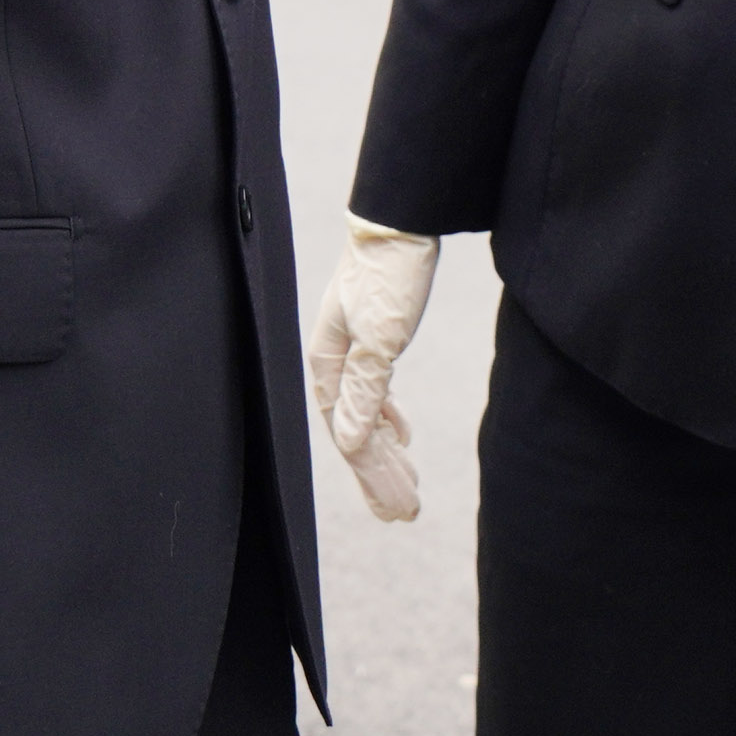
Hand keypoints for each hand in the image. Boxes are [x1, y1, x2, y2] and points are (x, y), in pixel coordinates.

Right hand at [306, 221, 440, 521]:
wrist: (401, 223)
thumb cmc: (388, 273)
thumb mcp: (380, 336)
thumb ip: (366, 392)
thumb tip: (353, 443)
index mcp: (329, 365)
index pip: (349, 435)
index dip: (373, 476)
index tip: (399, 508)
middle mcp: (336, 363)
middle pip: (357, 433)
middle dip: (381, 476)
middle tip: (406, 513)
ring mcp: (352, 351)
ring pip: (368, 416)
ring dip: (387, 454)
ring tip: (407, 489)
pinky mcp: (372, 338)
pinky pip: (375, 393)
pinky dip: (388, 419)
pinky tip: (402, 438)